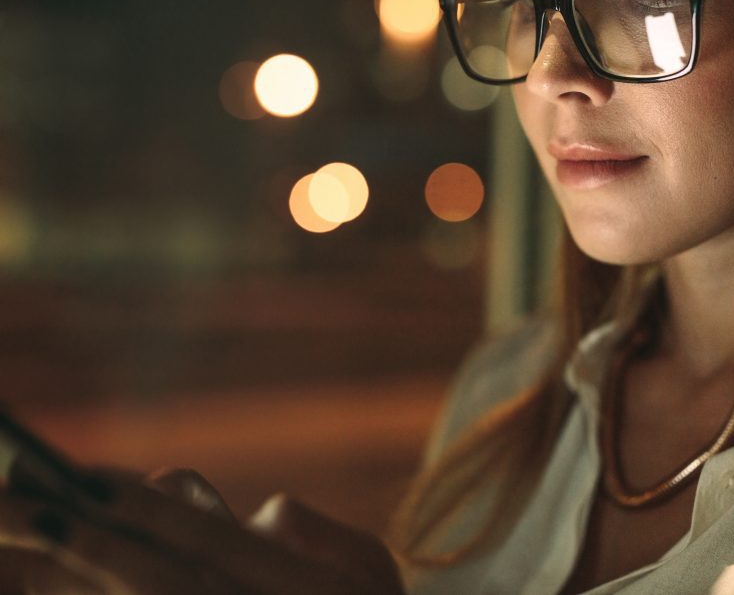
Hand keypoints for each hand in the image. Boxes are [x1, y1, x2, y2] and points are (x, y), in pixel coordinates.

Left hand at [0, 470, 404, 593]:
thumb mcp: (371, 573)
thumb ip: (318, 536)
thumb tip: (259, 511)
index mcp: (301, 590)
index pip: (209, 542)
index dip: (146, 509)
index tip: (84, 476)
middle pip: (156, 581)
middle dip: (85, 543)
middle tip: (21, 504)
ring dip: (69, 584)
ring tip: (18, 545)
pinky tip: (49, 583)